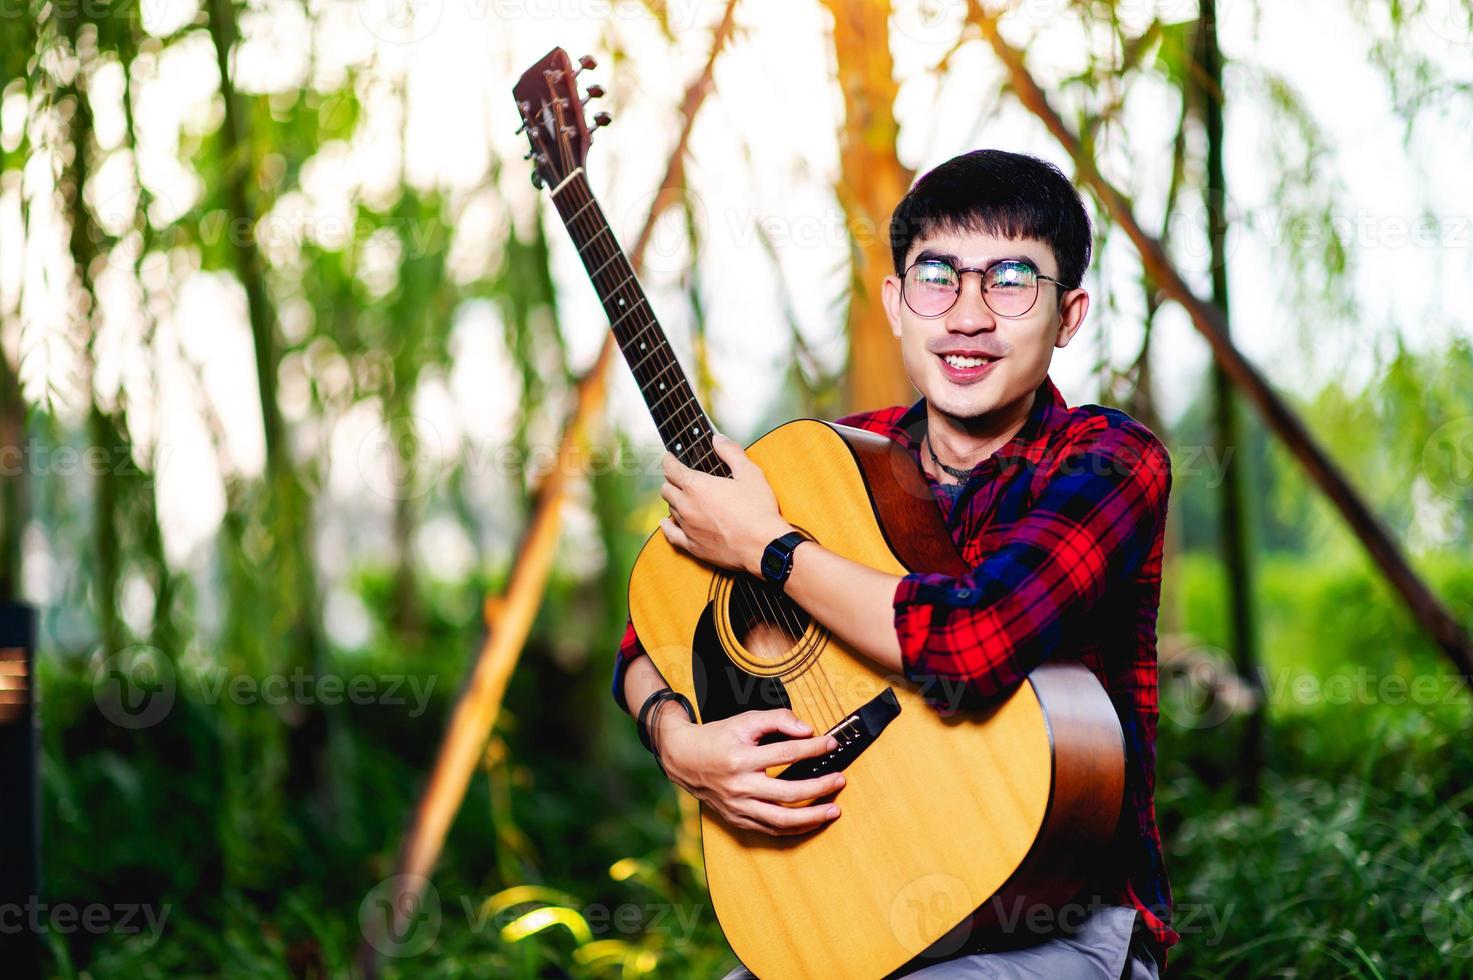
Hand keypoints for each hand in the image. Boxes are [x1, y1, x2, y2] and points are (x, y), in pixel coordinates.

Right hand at [656, 707, 845, 836]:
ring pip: (781, 819)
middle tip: (840, 780)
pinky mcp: (737, 819)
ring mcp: (737, 806)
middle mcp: (739, 785)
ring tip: (833, 810)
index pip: (786, 753)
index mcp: (741, 758)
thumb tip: (807, 730)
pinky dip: (793, 829)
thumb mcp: (745, 720)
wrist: (683, 758)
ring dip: (811, 817)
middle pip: (788, 792)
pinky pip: (769, 830)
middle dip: (819, 788)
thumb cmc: (716, 737)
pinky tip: (811, 822)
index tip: (831, 744)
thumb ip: (777, 720)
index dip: (813, 749)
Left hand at [659, 433, 793, 575]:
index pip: (672, 469)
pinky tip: (666, 522)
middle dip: (670, 481)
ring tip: (682, 497)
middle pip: (666, 489)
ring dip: (674, 501)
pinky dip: (667, 526)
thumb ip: (731, 453)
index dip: (668, 461)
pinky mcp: (692, 545)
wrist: (763, 545)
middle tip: (678, 477)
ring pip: (670, 509)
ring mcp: (687, 527)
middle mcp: (687, 506)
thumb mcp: (749, 473)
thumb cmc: (758, 510)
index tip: (669, 458)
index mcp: (697, 486)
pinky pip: (671, 534)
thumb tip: (718, 439)